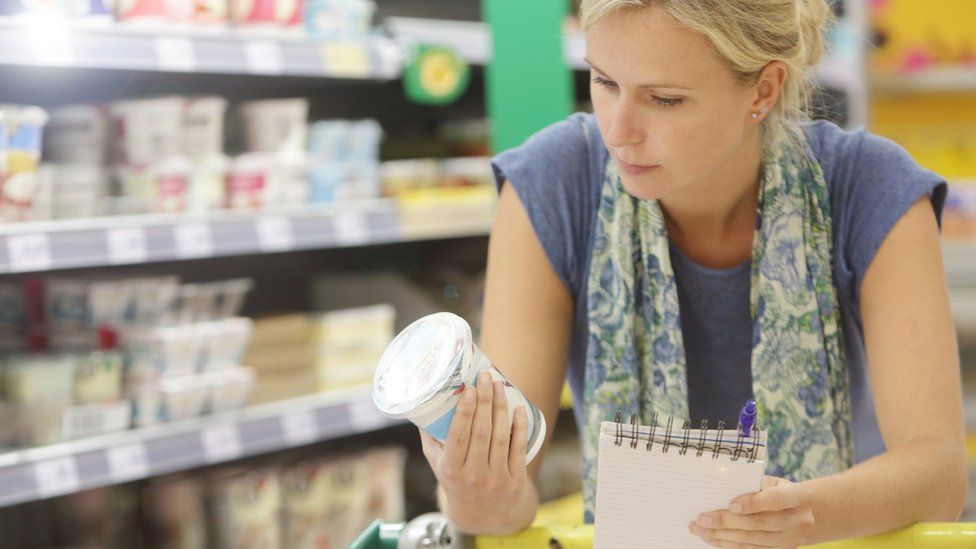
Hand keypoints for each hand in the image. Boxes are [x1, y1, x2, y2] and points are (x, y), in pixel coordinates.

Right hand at [419, 370, 529, 532]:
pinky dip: (520, 426)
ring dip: (501, 408)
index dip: (465, 411)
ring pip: (501, 437)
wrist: (479, 514)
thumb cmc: (455, 479)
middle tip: (487, 377)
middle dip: (485, 401)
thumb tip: (423, 400)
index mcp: (452, 469)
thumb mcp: (436, 462)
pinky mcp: (515, 481)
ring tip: (500, 386)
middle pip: (482, 432)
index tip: (469, 388)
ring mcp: (496, 479)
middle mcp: (473, 475)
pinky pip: (519, 449)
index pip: (459, 436)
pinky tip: (519, 408)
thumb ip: (429, 435)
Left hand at [689, 476, 815, 548]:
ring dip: (723, 536)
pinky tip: (714, 538)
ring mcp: (793, 540)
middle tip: (702, 519)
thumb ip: (752, 486)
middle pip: (760, 523)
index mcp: (800, 496)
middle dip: (727, 522)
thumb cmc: (778, 491)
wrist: (803, 512)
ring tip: (701, 530)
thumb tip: (718, 491)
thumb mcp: (771, 483)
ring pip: (753, 540)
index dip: (754, 503)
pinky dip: (729, 545)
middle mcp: (800, 520)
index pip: (776, 499)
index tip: (730, 505)